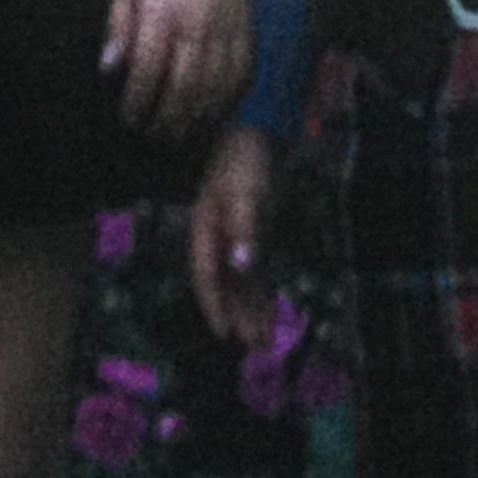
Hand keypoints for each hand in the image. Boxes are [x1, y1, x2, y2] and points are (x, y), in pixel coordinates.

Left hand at [101, 0, 250, 139]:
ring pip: (214, 91)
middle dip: (165, 121)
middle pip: (183, 90)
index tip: (128, 119)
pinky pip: (240, 79)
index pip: (149, 71)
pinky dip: (224, 104)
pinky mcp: (247, 34)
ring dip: (194, 120)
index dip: (137, 103)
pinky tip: (208, 115)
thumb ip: (120, 26)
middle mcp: (199, 25)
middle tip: (151, 136)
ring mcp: (228, 31)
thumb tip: (110, 68)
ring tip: (176, 135)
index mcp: (164, 11)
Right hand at [190, 122, 278, 345]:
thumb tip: (241, 266)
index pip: (207, 275)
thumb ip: (244, 229)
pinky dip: (262, 291)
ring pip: (241, 282)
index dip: (215, 305)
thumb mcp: (247, 192)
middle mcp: (218, 237)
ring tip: (264, 341)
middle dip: (238, 315)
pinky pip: (256, 271)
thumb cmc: (248, 158)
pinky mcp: (256, 233)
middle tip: (254, 346)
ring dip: (251, 309)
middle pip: (225, 285)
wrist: (263, 131)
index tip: (225, 334)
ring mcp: (236, 236)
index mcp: (205, 228)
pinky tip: (271, 312)